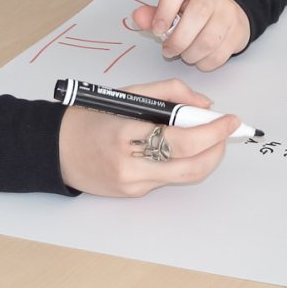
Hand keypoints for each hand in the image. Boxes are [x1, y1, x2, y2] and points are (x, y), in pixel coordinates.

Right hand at [58, 78, 241, 196]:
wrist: (55, 149)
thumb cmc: (92, 116)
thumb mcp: (127, 93)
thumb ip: (170, 93)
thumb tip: (204, 106)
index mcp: (125, 133)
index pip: (182, 140)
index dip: (212, 131)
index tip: (230, 119)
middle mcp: (129, 165)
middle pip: (190, 165)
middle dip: (217, 147)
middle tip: (226, 131)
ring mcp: (131, 184)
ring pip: (184, 176)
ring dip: (207, 157)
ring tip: (211, 139)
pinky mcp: (133, 194)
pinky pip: (167, 179)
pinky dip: (183, 162)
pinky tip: (184, 148)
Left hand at [132, 0, 251, 70]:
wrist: (227, 15)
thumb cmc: (193, 14)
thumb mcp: (171, 10)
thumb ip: (153, 15)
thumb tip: (138, 17)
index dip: (164, 9)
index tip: (157, 30)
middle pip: (197, 14)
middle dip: (179, 40)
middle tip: (169, 51)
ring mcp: (228, 11)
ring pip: (209, 39)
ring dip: (192, 54)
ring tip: (185, 55)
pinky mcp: (239, 30)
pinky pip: (221, 53)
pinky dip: (206, 62)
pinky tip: (200, 59)